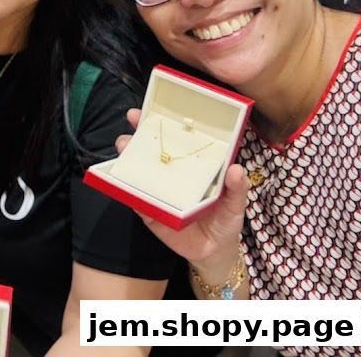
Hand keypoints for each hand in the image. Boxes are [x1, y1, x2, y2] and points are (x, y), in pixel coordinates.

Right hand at [116, 108, 248, 272]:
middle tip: (132, 123)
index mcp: (189, 166)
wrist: (214, 251)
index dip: (159, 123)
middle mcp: (168, 174)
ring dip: (126, 158)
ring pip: (134, 170)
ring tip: (125, 149)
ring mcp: (155, 191)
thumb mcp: (235, 204)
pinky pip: (134, 199)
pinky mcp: (147, 211)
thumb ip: (236, 188)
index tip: (148, 110)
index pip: (172, 140)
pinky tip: (124, 182)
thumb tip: (236, 168)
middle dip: (135, 134)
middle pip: (147, 150)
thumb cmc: (225, 220)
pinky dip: (127, 190)